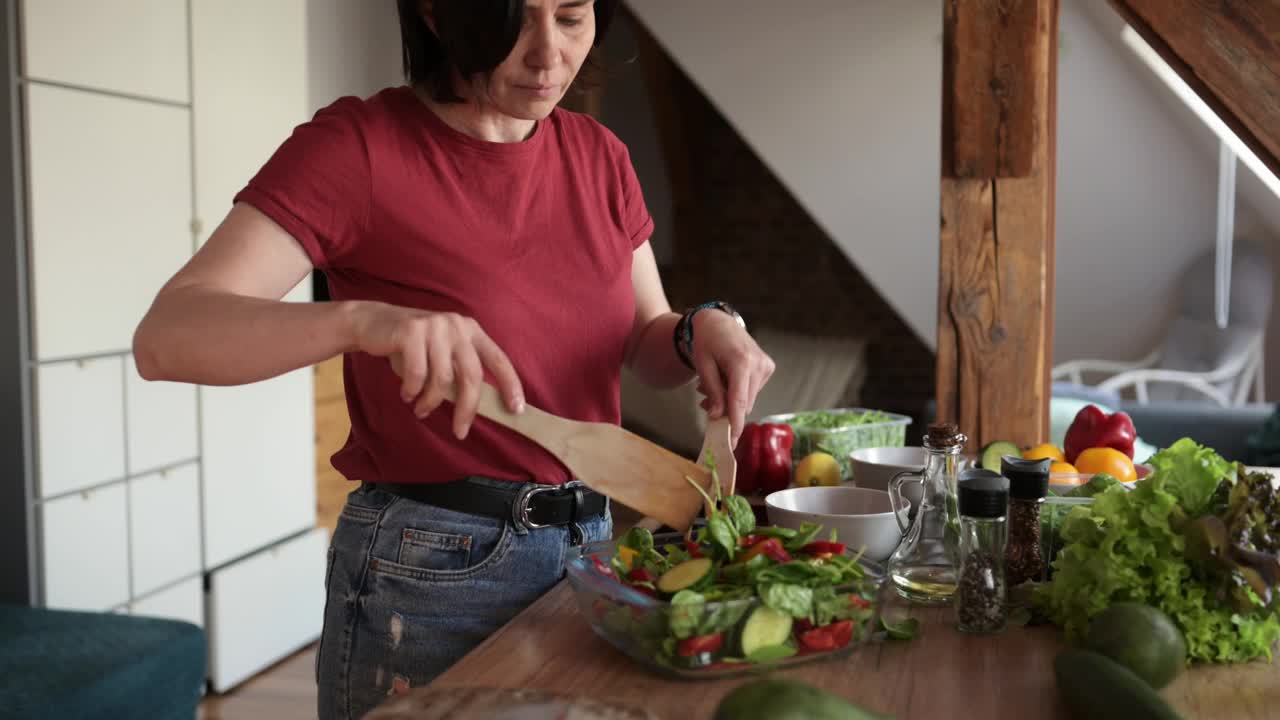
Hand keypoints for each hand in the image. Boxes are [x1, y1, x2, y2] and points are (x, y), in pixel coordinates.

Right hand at [348, 301, 523, 438]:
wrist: (372, 322)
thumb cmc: (411, 346)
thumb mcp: (441, 353)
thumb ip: (459, 372)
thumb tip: (477, 407)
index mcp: (470, 330)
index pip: (498, 359)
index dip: (511, 384)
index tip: (516, 409)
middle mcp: (456, 325)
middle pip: (471, 375)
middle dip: (467, 409)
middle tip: (460, 431)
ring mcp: (434, 326)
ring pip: (442, 379)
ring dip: (431, 402)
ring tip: (420, 410)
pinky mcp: (411, 331)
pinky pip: (417, 374)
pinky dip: (412, 391)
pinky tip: (406, 394)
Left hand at [689, 310, 774, 446]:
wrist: (718, 322)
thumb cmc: (706, 341)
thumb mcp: (702, 365)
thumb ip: (712, 390)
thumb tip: (718, 416)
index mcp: (741, 361)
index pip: (739, 401)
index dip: (735, 424)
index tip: (732, 443)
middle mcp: (758, 364)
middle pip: (744, 403)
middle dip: (725, 410)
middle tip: (705, 404)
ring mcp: (765, 366)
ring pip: (747, 399)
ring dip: (729, 400)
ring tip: (711, 387)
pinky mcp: (767, 367)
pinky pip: (751, 390)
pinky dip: (737, 392)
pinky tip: (725, 379)